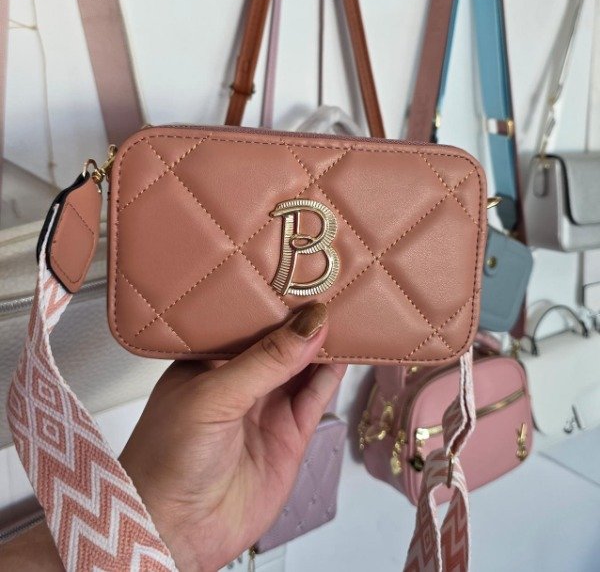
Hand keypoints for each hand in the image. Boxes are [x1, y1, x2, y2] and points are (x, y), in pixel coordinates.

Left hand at [120, 303, 345, 571]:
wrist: (177, 531)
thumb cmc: (167, 459)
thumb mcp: (213, 395)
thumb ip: (265, 360)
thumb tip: (310, 323)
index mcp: (209, 360)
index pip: (248, 320)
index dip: (275, 299)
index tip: (302, 276)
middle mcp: (239, 379)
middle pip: (280, 340)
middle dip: (304, 317)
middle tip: (331, 285)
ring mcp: (267, 404)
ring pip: (304, 363)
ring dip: (324, 341)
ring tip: (347, 310)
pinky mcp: (290, 431)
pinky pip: (317, 393)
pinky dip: (335, 373)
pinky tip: (347, 350)